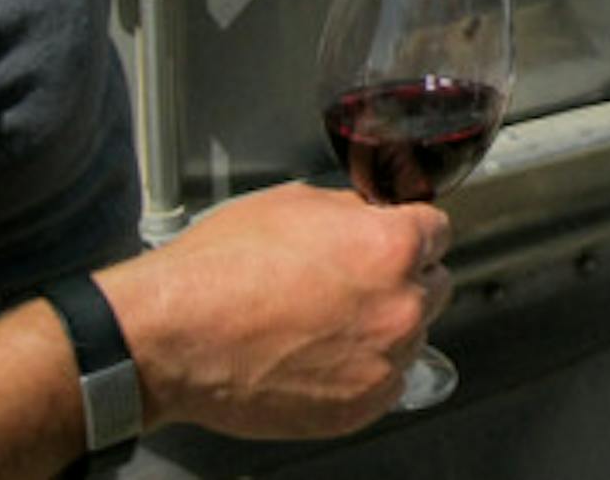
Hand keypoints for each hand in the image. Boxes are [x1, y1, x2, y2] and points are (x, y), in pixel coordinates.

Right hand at [97, 182, 450, 440]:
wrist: (171, 338)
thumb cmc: (220, 269)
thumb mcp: (296, 202)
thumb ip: (354, 209)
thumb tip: (373, 214)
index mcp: (393, 246)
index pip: (438, 231)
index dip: (409, 232)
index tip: (390, 241)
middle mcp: (401, 306)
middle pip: (433, 284)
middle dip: (401, 279)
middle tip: (350, 282)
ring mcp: (384, 362)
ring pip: (411, 335)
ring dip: (382, 327)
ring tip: (323, 322)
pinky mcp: (360, 407)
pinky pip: (387, 382)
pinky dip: (363, 371)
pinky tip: (318, 356)